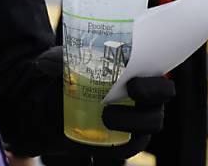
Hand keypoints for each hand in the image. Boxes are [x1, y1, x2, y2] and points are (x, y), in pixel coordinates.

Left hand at [35, 47, 174, 161]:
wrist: (46, 104)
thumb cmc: (61, 77)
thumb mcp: (57, 65)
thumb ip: (56, 60)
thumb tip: (47, 63)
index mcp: (135, 76)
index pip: (161, 82)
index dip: (156, 84)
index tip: (134, 81)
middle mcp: (140, 100)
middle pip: (159, 106)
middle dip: (150, 99)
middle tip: (130, 91)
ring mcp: (133, 124)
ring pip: (149, 127)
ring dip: (133, 122)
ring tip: (106, 116)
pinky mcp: (120, 143)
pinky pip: (130, 148)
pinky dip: (122, 145)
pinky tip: (105, 135)